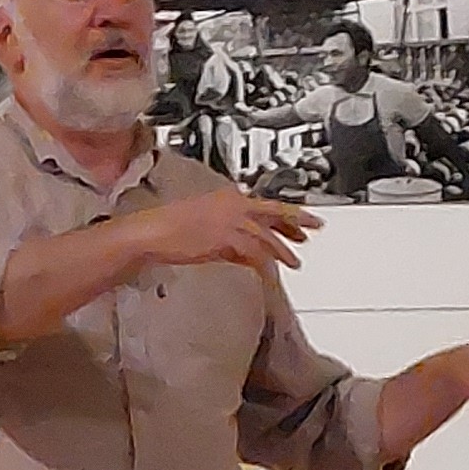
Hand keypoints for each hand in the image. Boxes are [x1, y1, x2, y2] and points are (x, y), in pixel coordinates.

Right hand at [122, 187, 318, 275]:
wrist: (152, 231)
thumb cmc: (169, 229)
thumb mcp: (205, 228)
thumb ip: (230, 239)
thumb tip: (247, 253)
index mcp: (228, 197)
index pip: (265, 205)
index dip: (286, 216)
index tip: (300, 224)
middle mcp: (233, 204)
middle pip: (274, 212)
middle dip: (297, 220)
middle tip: (316, 226)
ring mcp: (230, 220)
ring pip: (266, 234)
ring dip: (282, 249)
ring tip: (295, 261)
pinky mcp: (225, 237)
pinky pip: (252, 251)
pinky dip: (263, 262)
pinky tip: (270, 271)